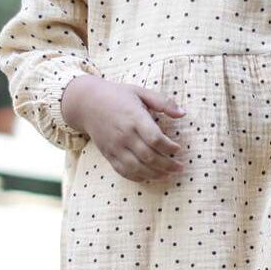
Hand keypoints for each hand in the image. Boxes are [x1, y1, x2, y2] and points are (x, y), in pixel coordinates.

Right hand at [61, 74, 186, 182]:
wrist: (87, 103)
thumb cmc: (117, 95)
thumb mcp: (140, 92)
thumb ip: (163, 102)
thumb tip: (183, 113)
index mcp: (134, 117)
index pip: (155, 138)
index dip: (169, 147)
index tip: (178, 149)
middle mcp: (124, 134)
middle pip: (149, 156)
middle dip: (167, 165)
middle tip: (180, 167)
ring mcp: (115, 147)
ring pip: (137, 168)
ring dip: (155, 174)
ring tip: (169, 175)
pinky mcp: (108, 154)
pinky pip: (124, 171)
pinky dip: (138, 177)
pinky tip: (150, 177)